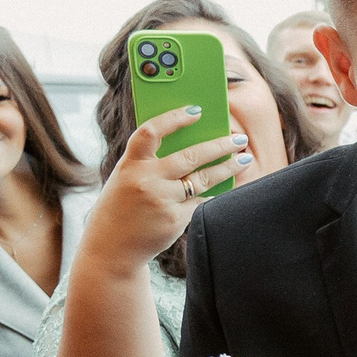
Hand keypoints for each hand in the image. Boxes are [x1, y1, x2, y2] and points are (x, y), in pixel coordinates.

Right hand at [79, 108, 252, 272]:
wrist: (112, 246)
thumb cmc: (122, 205)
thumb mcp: (127, 177)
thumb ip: (152, 161)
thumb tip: (193, 141)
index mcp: (130, 164)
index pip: (152, 131)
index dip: (174, 118)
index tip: (197, 110)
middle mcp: (146, 181)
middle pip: (191, 156)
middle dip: (220, 145)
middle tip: (240, 138)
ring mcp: (162, 201)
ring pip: (204, 179)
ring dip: (228, 168)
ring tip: (244, 159)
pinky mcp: (175, 220)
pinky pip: (202, 202)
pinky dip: (216, 194)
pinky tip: (230, 186)